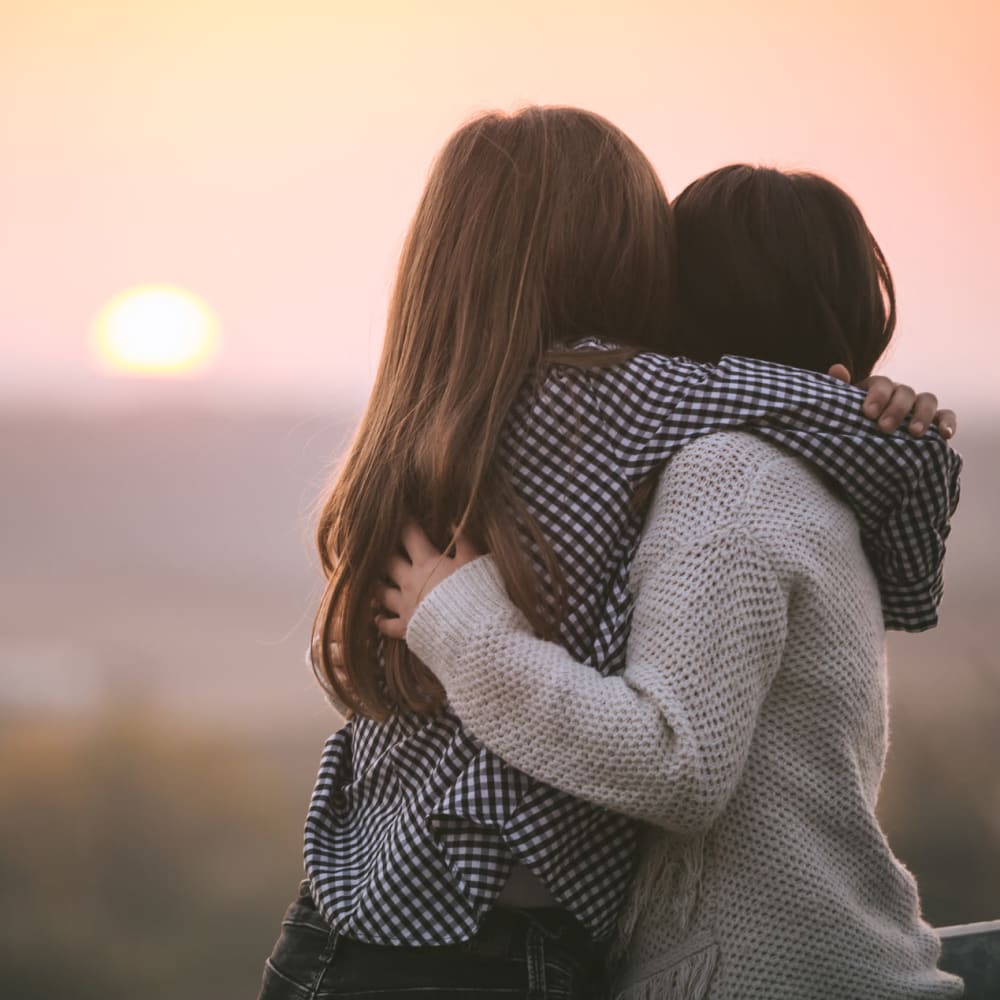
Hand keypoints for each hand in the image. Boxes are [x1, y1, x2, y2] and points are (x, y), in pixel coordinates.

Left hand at [374, 521, 480, 639]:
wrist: (473, 632)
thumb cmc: (478, 594)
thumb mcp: (476, 561)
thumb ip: (464, 540)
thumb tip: (453, 521)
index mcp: (427, 563)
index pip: (411, 536)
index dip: (405, 523)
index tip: (401, 513)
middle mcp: (411, 581)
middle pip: (388, 562)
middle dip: (383, 551)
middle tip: (378, 544)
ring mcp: (406, 606)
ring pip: (381, 592)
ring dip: (376, 584)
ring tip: (372, 579)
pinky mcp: (407, 628)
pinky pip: (387, 624)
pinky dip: (380, 620)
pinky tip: (376, 617)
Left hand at [827, 365, 956, 438]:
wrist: (867, 449)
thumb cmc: (853, 426)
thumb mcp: (843, 411)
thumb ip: (839, 392)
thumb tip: (837, 369)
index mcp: (878, 389)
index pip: (882, 383)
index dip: (877, 396)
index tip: (868, 413)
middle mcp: (900, 393)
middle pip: (905, 391)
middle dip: (896, 409)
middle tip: (884, 428)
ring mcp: (919, 406)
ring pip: (928, 400)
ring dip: (922, 415)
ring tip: (913, 433)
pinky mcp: (935, 421)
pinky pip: (946, 415)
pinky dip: (948, 422)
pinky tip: (945, 435)